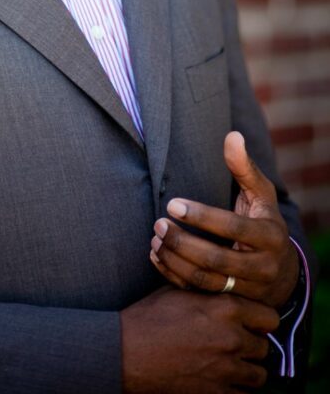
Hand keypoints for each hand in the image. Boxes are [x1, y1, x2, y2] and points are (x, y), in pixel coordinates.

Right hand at [121, 285, 278, 392]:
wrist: (128, 351)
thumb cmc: (150, 317)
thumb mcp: (180, 291)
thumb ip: (208, 289)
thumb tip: (222, 278)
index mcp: (226, 307)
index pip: (270, 316)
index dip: (261, 319)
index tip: (252, 322)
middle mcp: (232, 338)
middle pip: (264, 347)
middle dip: (252, 345)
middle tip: (237, 343)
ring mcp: (227, 369)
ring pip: (259, 375)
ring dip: (248, 369)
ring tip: (231, 363)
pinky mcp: (217, 393)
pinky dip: (236, 389)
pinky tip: (221, 379)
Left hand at [150, 131, 298, 306]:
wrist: (282, 272)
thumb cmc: (264, 221)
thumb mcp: (261, 194)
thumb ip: (244, 167)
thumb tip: (232, 136)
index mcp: (269, 236)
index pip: (232, 227)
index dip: (201, 216)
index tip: (172, 203)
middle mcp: (262, 267)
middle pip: (215, 259)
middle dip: (182, 242)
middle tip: (158, 224)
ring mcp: (248, 289)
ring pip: (205, 281)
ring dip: (175, 261)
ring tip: (155, 240)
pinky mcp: (231, 302)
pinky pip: (199, 294)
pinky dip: (174, 277)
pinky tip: (156, 257)